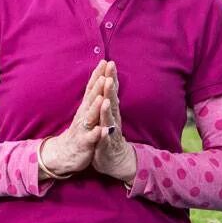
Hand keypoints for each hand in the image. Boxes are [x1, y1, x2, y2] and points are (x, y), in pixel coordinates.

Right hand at [38, 60, 109, 176]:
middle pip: (91, 99)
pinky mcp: (85, 143)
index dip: (98, 75)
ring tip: (103, 98)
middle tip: (105, 74)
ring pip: (90, 117)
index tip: (105, 62)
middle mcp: (83, 115)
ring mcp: (83, 129)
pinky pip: (92, 138)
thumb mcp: (86, 112)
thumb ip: (92, 97)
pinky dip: (98, 134)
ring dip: (96, 108)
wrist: (65, 154)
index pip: (92, 88)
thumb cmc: (79, 131)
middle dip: (98, 87)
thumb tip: (99, 78)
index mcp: (86, 108)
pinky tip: (103, 130)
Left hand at [90, 61, 136, 183]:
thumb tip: (109, 78)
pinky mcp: (107, 146)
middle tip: (109, 75)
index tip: (109, 62)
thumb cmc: (109, 134)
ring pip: (109, 119)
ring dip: (108, 110)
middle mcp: (113, 119)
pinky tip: (105, 130)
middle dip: (110, 89)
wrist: (116, 160)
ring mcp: (111, 132)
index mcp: (110, 110)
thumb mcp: (108, 114)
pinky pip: (106, 140)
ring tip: (106, 99)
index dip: (109, 77)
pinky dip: (105, 135)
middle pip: (111, 101)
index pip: (110, 91)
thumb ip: (109, 98)